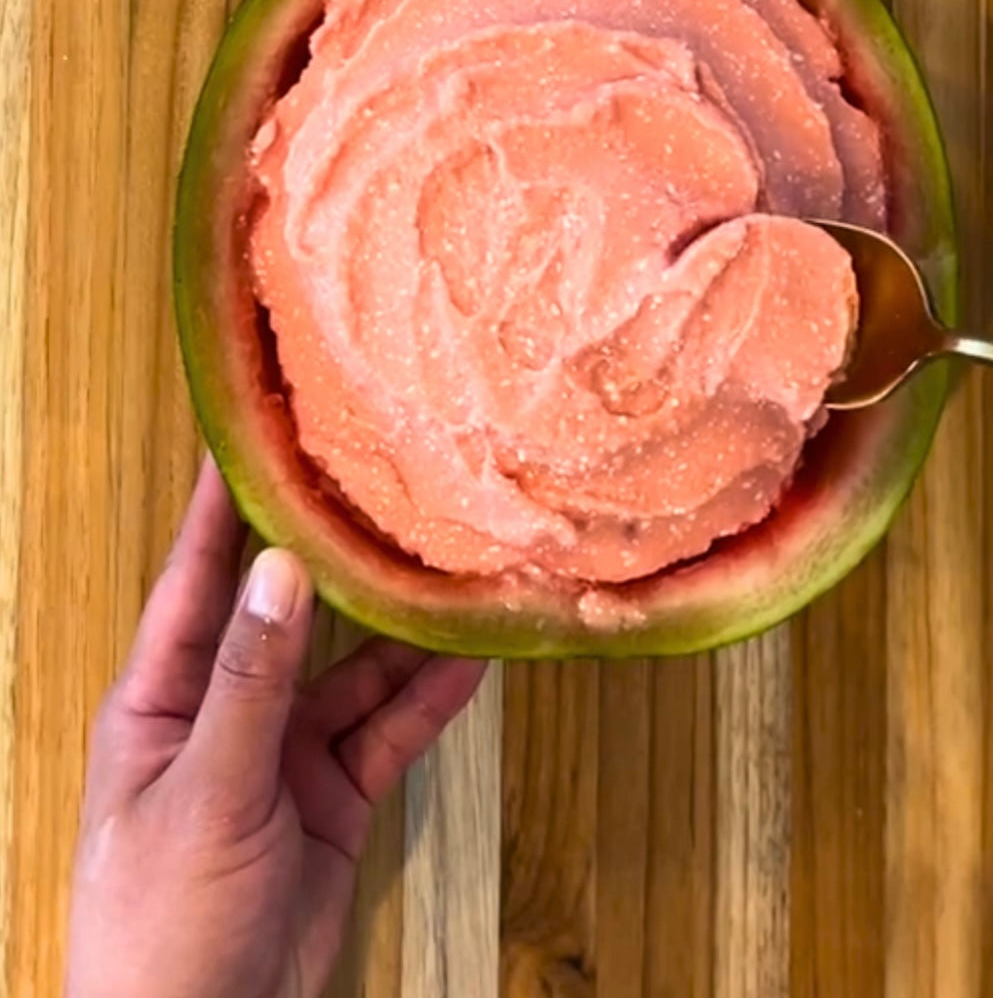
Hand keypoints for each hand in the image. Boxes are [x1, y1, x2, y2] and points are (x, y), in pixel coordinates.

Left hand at [65, 457, 485, 997]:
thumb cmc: (162, 919)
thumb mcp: (206, 789)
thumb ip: (252, 680)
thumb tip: (282, 569)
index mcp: (163, 699)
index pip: (195, 580)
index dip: (220, 507)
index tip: (248, 434)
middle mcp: (228, 709)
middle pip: (291, 617)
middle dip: (335, 560)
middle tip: (382, 490)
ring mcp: (286, 752)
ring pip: (356, 672)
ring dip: (402, 633)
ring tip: (452, 571)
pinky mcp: (335, 792)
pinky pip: (389, 731)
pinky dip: (429, 698)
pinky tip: (469, 658)